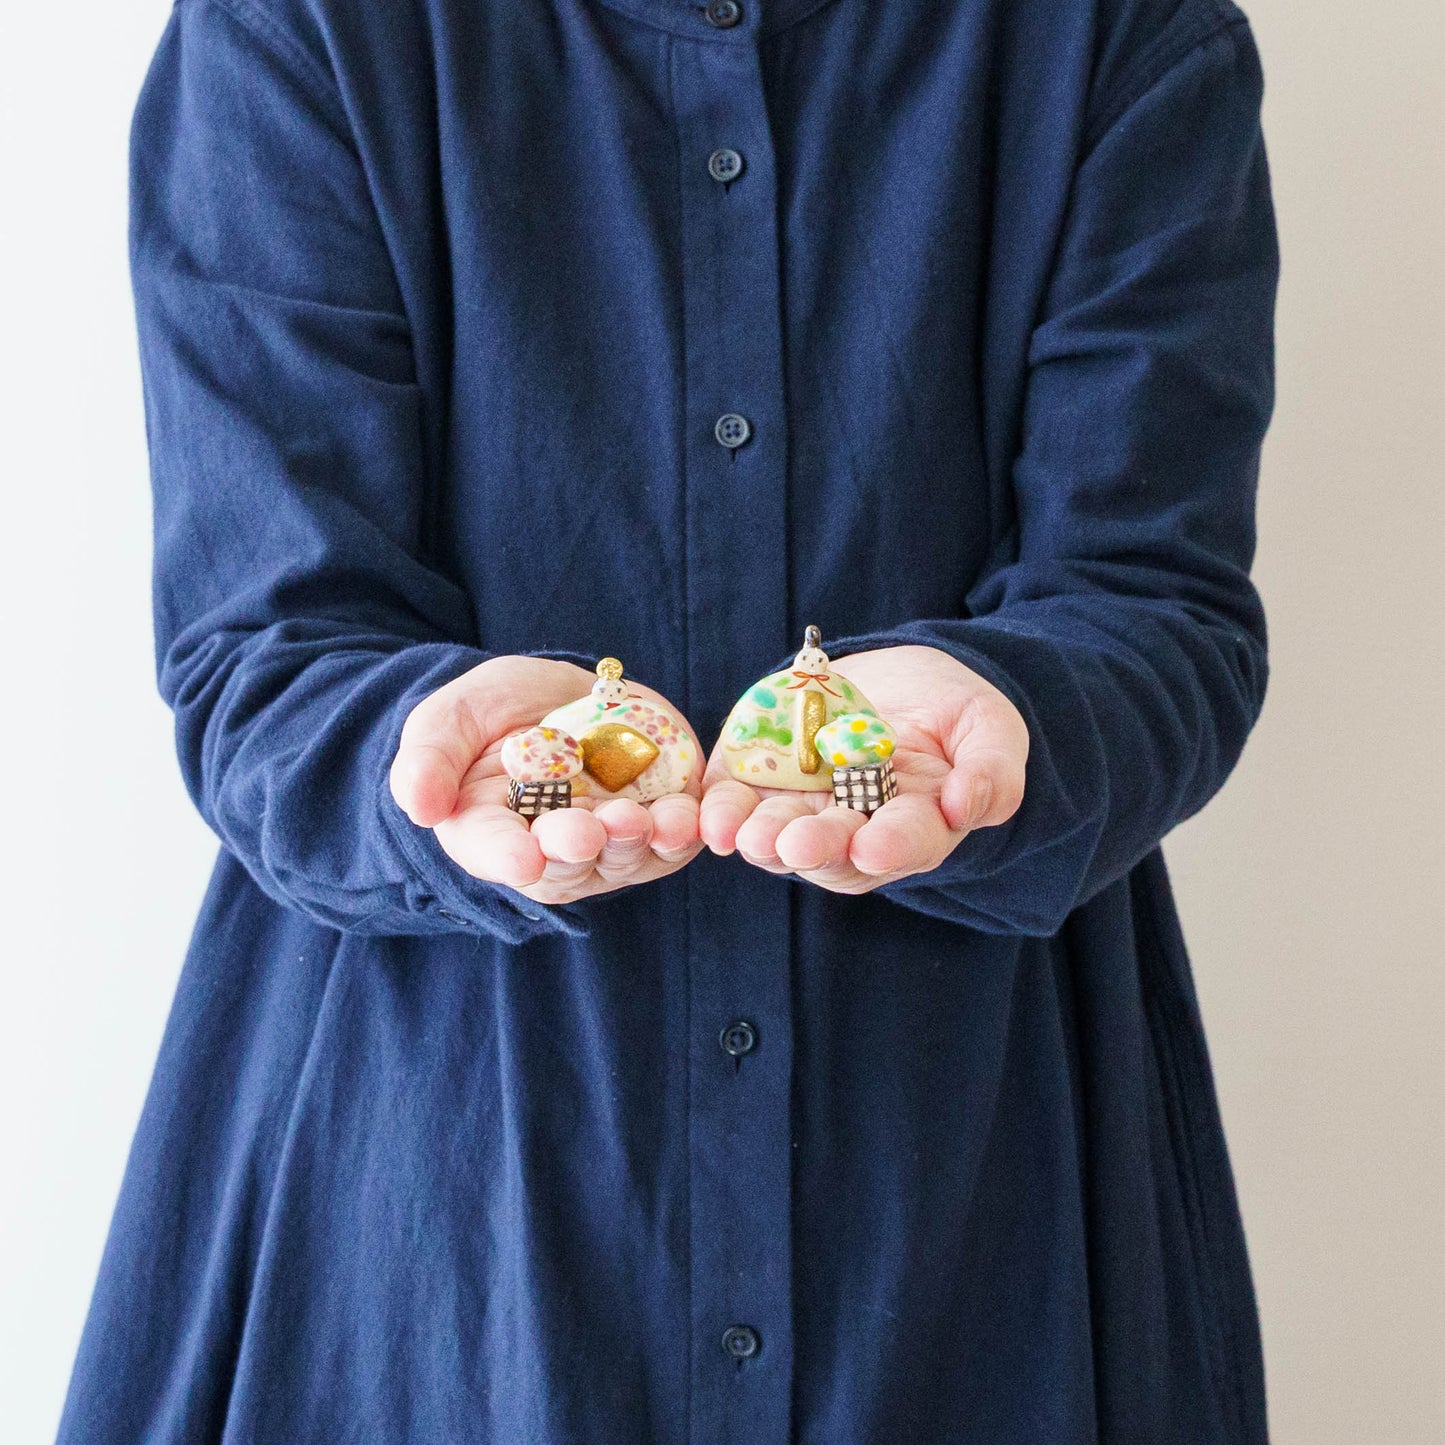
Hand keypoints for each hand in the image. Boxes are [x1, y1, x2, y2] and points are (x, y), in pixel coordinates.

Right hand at [390, 656, 702, 904]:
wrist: (562, 696)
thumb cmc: (494, 713)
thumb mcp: (451, 720)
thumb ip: (429, 760)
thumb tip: (419, 808)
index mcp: (490, 831)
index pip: (496, 851)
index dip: (509, 857)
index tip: (523, 858)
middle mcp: (551, 851)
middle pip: (565, 864)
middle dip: (577, 848)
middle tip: (585, 832)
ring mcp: (607, 842)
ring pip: (623, 857)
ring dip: (633, 842)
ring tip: (637, 820)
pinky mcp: (657, 824)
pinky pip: (673, 840)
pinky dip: (681, 831)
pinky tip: (685, 815)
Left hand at [699, 644, 1026, 893]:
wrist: (899, 681)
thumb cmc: (955, 713)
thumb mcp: (989, 729)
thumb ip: (990, 771)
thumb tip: (965, 806)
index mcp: (916, 826)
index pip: (906, 842)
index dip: (890, 846)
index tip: (873, 846)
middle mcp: (855, 830)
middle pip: (833, 851)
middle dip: (813, 846)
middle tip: (795, 844)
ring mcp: (803, 808)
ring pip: (777, 837)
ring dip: (758, 838)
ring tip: (740, 834)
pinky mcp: (758, 781)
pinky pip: (732, 805)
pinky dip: (714, 814)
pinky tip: (700, 818)